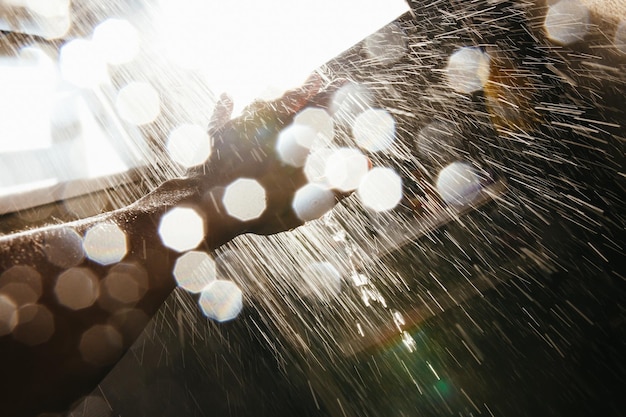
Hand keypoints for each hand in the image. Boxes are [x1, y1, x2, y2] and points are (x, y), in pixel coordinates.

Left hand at [188, 74, 346, 235]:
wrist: (212, 208)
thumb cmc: (263, 206)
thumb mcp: (310, 203)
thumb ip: (341, 185)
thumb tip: (369, 167)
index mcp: (292, 136)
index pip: (318, 107)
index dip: (333, 93)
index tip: (345, 82)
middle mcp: (266, 124)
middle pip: (290, 98)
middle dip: (306, 87)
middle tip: (317, 78)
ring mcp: (239, 128)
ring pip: (259, 103)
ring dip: (274, 95)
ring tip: (283, 90)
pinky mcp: (216, 137)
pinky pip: (221, 116)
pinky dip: (226, 107)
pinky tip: (227, 96)